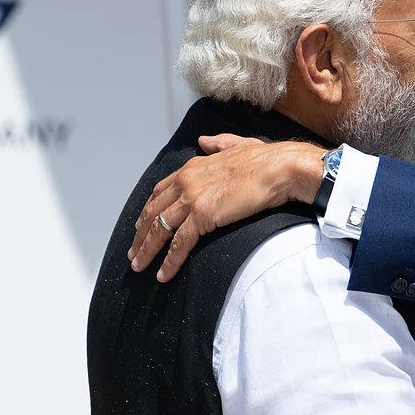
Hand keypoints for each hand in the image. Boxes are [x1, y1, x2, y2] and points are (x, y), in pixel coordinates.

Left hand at [129, 134, 326, 281]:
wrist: (281, 168)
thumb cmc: (268, 159)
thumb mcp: (238, 145)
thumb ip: (219, 143)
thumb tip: (204, 141)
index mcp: (193, 167)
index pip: (161, 191)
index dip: (149, 209)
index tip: (142, 225)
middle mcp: (187, 181)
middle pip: (153, 212)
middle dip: (140, 234)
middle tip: (134, 252)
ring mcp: (192, 198)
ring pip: (160, 229)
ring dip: (147, 250)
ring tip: (140, 267)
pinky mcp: (203, 215)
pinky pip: (180, 243)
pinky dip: (170, 260)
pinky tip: (164, 274)